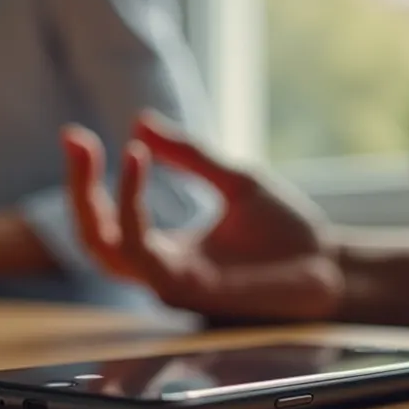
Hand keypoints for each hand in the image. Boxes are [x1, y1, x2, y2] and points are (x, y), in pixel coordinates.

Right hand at [63, 112, 343, 321]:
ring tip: (118, 145)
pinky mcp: (187, 289)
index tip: (77, 137)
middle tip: (75, 139)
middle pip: (93, 238)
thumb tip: (140, 119)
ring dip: (98, 195)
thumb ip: (188, 156)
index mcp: (167, 250)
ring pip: (107, 249)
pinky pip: (142, 251)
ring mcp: (171, 284)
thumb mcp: (234, 180)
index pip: (109, 222)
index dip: (86, 182)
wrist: (333, 267)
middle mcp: (161, 271)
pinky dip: (132, 205)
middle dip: (78, 187)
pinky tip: (141, 159)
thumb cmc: (290, 233)